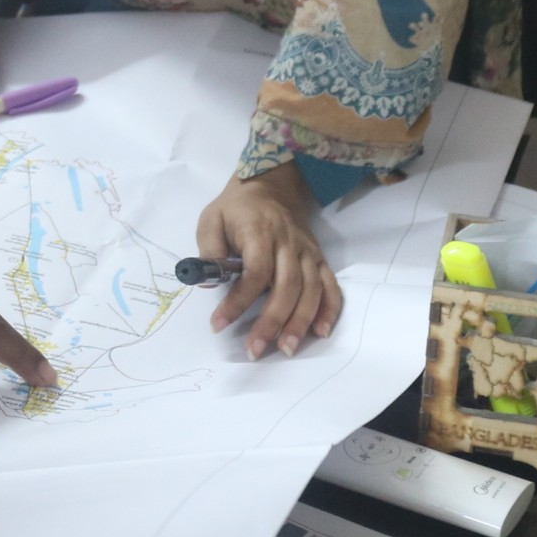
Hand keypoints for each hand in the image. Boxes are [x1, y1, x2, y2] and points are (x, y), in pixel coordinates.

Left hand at [200, 163, 342, 359]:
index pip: (255, 272)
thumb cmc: (236, 209)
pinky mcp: (319, 259)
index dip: (238, 301)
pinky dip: (330, 310)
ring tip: (286, 349)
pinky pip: (331, 286)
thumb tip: (205, 285)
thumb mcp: (211, 219)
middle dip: (271, 322)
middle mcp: (289, 244)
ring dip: (300, 322)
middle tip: (254, 350)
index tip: (219, 324)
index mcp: (260, 233)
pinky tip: (321, 332)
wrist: (271, 186)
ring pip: (311, 291)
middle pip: (286, 287)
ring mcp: (308, 252)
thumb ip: (208, 250)